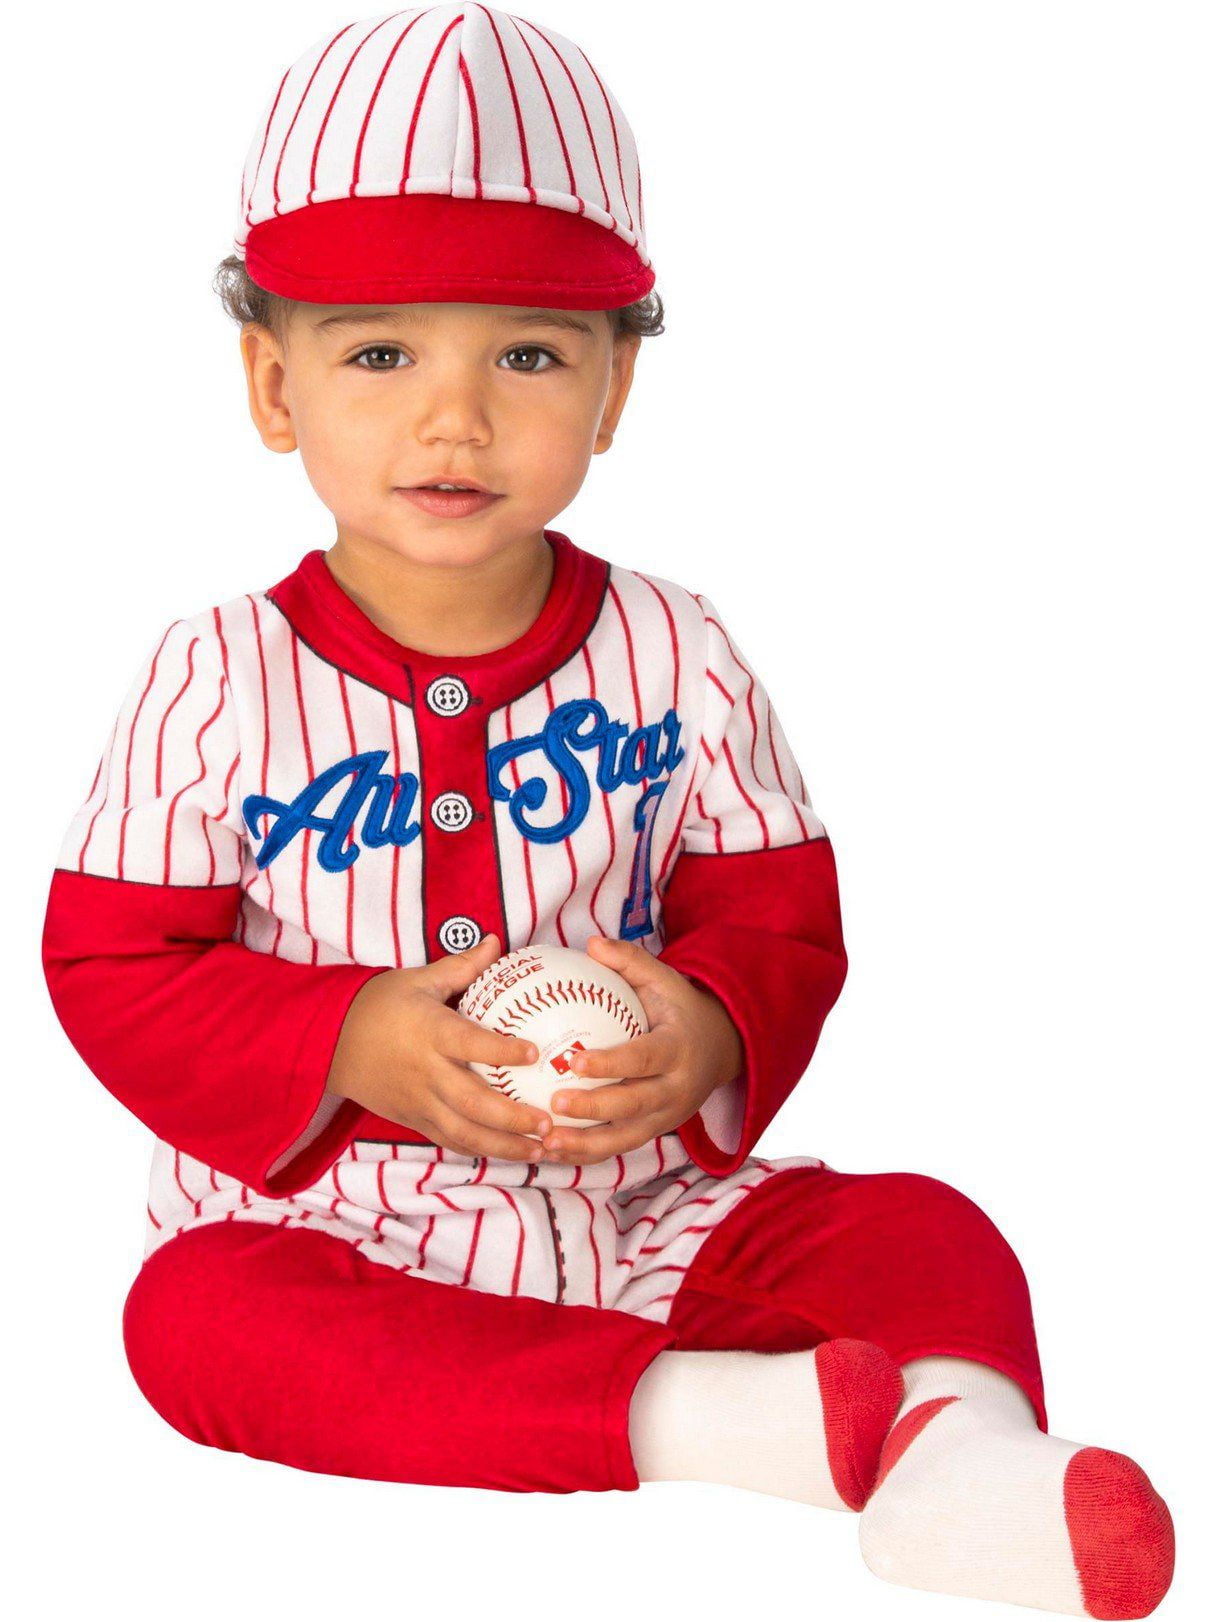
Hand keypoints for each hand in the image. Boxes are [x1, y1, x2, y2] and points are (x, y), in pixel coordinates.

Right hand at [326, 932, 554, 1160]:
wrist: (329, 1042)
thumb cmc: (379, 1006)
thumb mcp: (419, 980)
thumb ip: (462, 967)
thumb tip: (497, 941)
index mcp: (430, 1032)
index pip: (470, 1044)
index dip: (502, 1051)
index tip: (535, 1052)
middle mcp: (426, 1071)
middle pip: (472, 1101)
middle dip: (512, 1117)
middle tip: (549, 1121)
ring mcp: (418, 1101)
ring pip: (463, 1131)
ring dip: (503, 1144)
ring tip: (539, 1150)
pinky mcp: (412, 1119)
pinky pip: (448, 1140)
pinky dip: (478, 1150)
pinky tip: (508, 1154)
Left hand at [539, 935, 743, 1165]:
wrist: (718, 1050)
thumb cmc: (677, 1010)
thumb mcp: (663, 980)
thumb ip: (629, 961)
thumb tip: (591, 944)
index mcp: (678, 1049)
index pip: (644, 1058)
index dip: (612, 1063)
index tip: (575, 1060)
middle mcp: (676, 1089)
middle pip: (635, 1104)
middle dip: (595, 1108)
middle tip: (554, 1103)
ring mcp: (666, 1117)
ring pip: (625, 1137)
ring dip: (585, 1144)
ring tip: (547, 1141)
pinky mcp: (653, 1133)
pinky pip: (618, 1148)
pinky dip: (586, 1153)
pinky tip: (550, 1151)